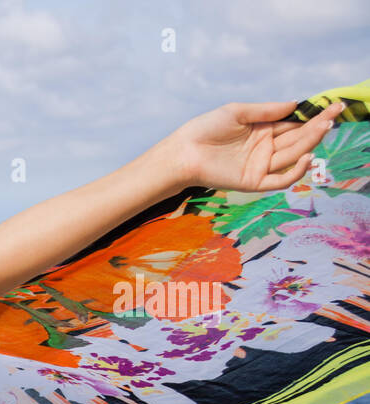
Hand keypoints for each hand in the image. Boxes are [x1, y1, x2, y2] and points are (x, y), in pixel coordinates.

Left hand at [168, 98, 343, 192]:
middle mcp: (265, 148)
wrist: (183, 152)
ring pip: (293, 155)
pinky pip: (280, 179)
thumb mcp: (237, 112)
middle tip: (336, 114)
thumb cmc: (205, 129)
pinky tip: (306, 157)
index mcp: (263, 130)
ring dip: (310, 142)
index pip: (294, 124)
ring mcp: (261, 165)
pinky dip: (295, 171)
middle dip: (318, 127)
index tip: (332, 107)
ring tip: (325, 127)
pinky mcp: (254, 182)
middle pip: (298, 138)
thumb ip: (266, 110)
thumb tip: (294, 104)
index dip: (313, 117)